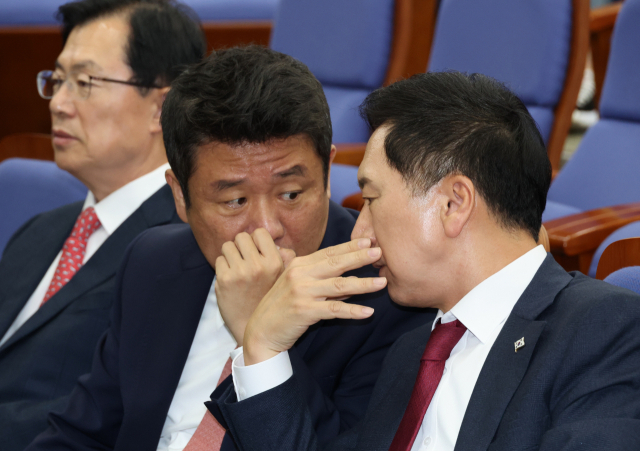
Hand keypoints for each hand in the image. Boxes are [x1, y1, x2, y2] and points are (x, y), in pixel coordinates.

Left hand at [215, 229, 295, 344]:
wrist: (256, 330)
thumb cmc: (270, 300)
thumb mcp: (284, 279)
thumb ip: (285, 258)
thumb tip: (278, 244)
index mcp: (275, 263)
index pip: (260, 233)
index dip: (256, 240)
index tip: (256, 252)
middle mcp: (258, 266)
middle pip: (242, 237)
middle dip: (241, 246)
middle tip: (244, 260)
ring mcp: (240, 272)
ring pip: (228, 246)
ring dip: (230, 255)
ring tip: (237, 268)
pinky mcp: (224, 280)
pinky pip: (219, 259)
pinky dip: (223, 266)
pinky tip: (231, 279)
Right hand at [243, 238, 386, 364]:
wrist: (260, 331)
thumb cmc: (281, 307)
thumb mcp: (297, 286)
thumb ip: (319, 278)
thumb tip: (349, 276)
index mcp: (299, 265)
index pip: (328, 252)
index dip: (349, 247)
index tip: (368, 241)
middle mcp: (300, 275)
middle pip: (335, 264)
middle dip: (359, 257)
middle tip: (379, 252)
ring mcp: (302, 292)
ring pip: (339, 286)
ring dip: (363, 284)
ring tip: (381, 283)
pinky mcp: (305, 311)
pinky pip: (334, 310)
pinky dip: (352, 311)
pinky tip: (368, 312)